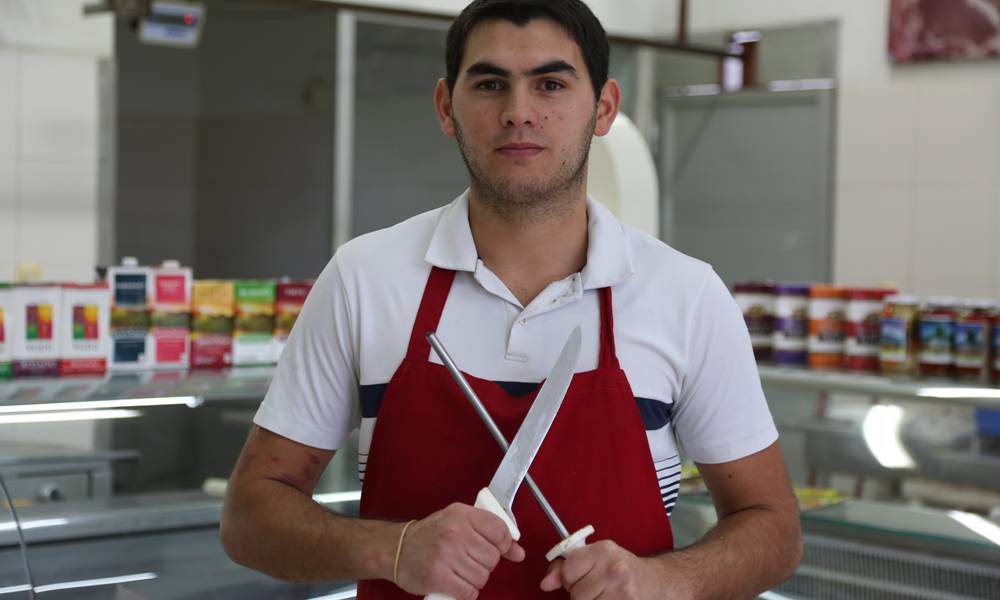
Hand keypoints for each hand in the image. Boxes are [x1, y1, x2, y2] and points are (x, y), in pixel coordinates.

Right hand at [395, 502, 524, 598]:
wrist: (395, 548)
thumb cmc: (430, 535)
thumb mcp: (459, 523)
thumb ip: (490, 533)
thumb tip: (519, 553)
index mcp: (461, 515)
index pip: (500, 530)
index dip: (503, 544)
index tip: (496, 549)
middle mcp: (455, 532)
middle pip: (492, 558)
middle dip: (484, 564)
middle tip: (468, 560)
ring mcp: (446, 555)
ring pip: (482, 577)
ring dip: (474, 580)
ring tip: (460, 572)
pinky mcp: (438, 577)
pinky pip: (469, 592)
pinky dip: (466, 592)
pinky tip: (456, 584)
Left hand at [539, 540, 680, 599]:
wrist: (655, 582)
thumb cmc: (621, 569)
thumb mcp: (595, 559)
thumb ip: (565, 567)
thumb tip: (545, 584)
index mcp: (603, 550)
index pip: (567, 571)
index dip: (569, 578)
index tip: (580, 577)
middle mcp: (614, 568)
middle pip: (576, 593)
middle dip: (581, 593)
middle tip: (597, 587)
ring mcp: (623, 590)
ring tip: (604, 594)